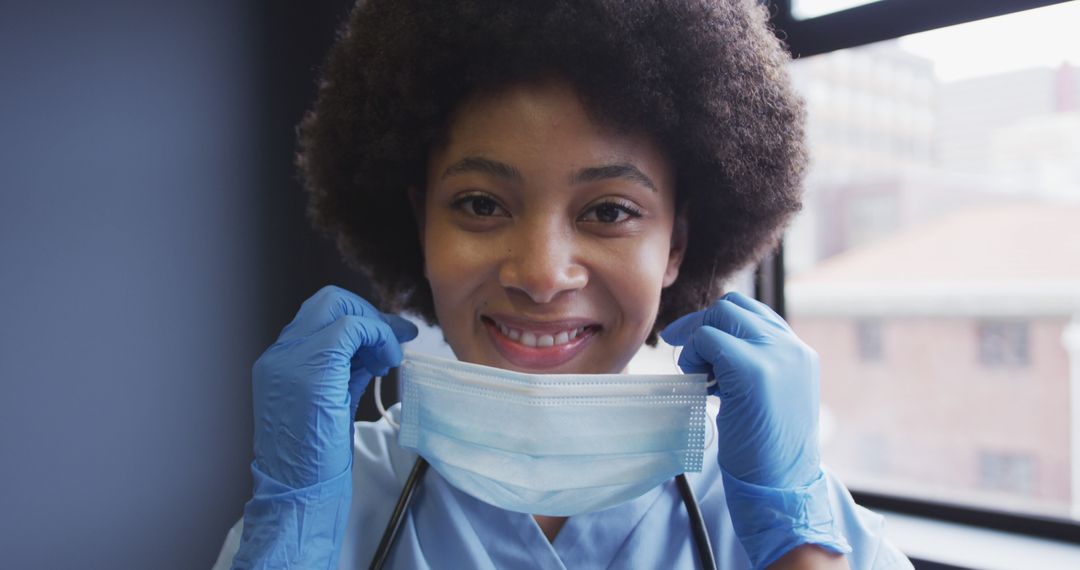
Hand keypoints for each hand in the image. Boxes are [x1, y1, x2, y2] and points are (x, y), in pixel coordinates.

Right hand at [251, 285, 417, 488]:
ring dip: (375, 326)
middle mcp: (280, 354)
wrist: (297, 491)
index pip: (320, 316)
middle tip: (394, 339)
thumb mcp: (331, 400)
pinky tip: (388, 362)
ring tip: (390, 358)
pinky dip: (378, 337)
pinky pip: (351, 327)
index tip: (388, 339)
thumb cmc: (315, 457)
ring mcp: (291, 358)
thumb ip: (349, 367)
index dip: (360, 320)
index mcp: (280, 361)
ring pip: (339, 307)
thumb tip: (379, 344)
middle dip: (368, 313)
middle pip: (328, 301)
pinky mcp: (312, 368)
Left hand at [660, 291, 819, 488]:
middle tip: (685, 354)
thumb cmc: (769, 452)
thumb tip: (714, 346)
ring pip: (720, 316)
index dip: (721, 323)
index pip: (754, 313)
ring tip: (700, 377)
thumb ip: (755, 367)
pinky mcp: (753, 369)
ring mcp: (776, 355)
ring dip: (698, 341)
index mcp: (799, 353)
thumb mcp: (770, 397)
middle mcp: (792, 348)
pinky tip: (700, 385)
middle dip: (702, 325)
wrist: (784, 487)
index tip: (699, 344)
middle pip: (734, 306)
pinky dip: (694, 355)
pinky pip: (709, 339)